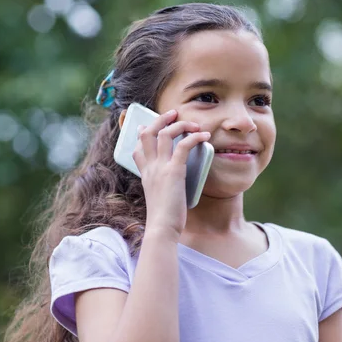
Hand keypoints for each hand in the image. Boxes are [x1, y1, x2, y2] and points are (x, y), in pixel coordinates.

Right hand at [133, 109, 210, 237]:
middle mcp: (150, 167)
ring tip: (194, 123)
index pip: (137, 148)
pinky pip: (183, 145)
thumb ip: (164, 187)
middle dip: (160, 119)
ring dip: (180, 124)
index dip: (142, 134)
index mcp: (145, 174)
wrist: (162, 228)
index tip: (147, 127)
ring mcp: (160, 167)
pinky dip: (194, 137)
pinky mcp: (173, 171)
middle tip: (173, 113)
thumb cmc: (165, 218)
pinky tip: (204, 136)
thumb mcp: (159, 198)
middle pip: (147, 133)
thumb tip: (175, 184)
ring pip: (165, 133)